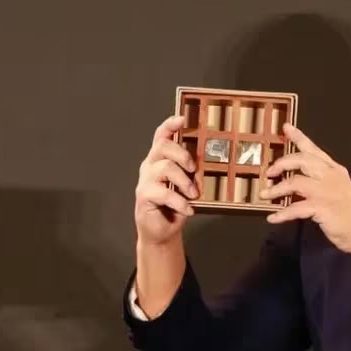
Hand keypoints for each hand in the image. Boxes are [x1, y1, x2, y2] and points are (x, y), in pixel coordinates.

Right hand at [134, 114, 198, 245]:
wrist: (162, 232)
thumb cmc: (176, 206)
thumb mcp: (188, 186)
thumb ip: (192, 173)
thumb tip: (206, 165)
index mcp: (160, 159)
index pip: (161, 136)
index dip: (170, 125)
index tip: (182, 119)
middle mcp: (150, 165)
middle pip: (162, 146)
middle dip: (182, 154)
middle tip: (194, 168)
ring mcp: (146, 180)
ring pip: (165, 167)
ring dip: (184, 181)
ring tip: (193, 195)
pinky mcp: (144, 195)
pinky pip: (163, 193)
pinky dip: (180, 202)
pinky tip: (188, 210)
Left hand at [262, 124, 350, 252]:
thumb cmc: (350, 212)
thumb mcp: (339, 188)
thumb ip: (321, 179)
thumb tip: (296, 179)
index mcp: (334, 169)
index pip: (314, 149)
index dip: (298, 137)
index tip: (285, 127)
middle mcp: (330, 176)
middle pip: (301, 160)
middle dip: (282, 163)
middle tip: (269, 172)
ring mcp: (326, 191)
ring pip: (295, 182)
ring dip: (276, 190)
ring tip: (264, 195)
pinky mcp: (322, 208)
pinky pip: (295, 208)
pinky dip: (282, 214)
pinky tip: (273, 218)